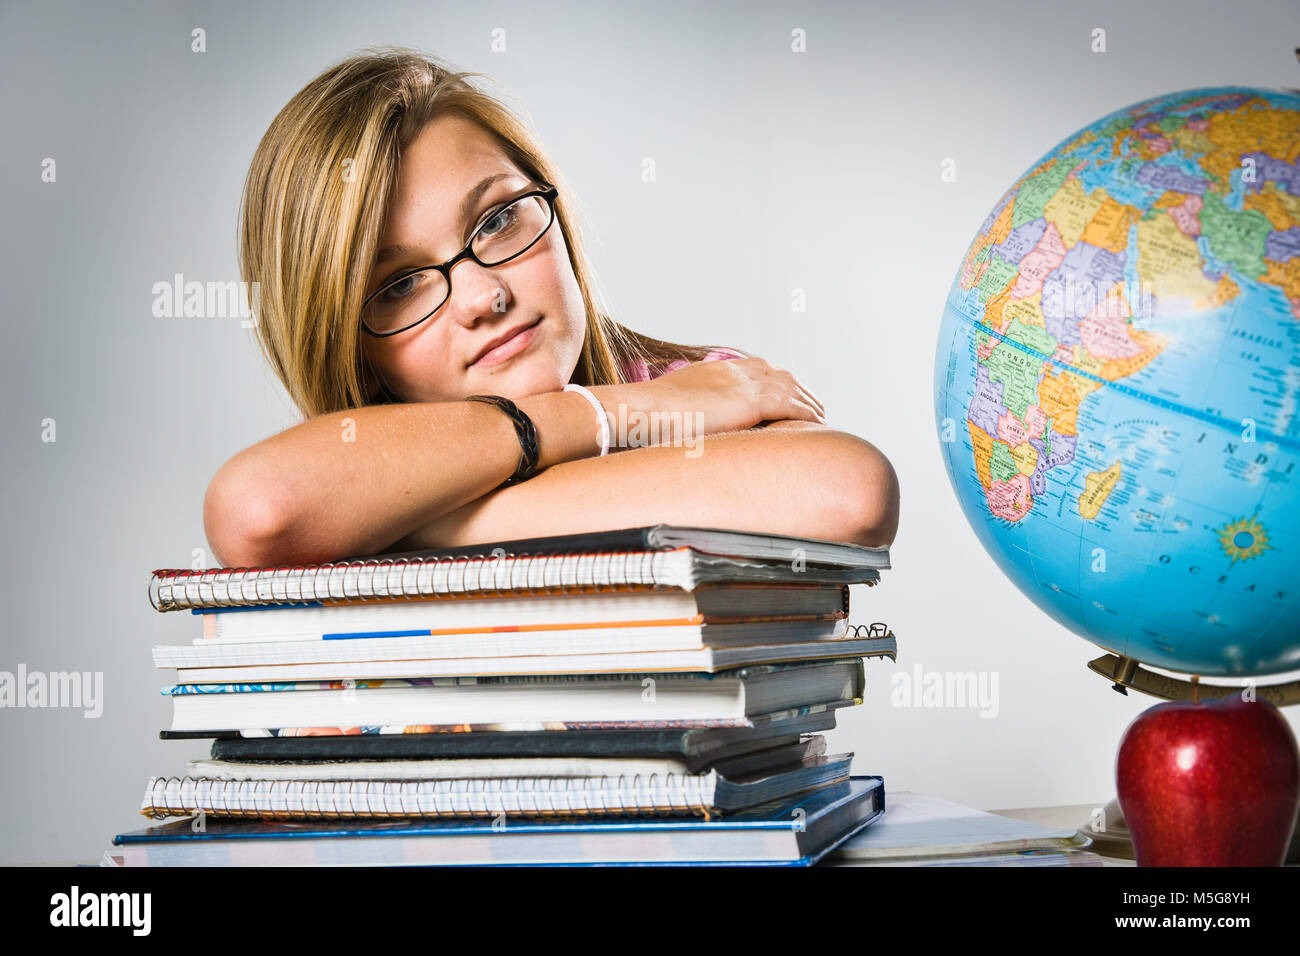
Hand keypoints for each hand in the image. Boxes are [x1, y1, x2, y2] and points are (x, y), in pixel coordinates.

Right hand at [594, 356, 826, 448]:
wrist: (641, 410)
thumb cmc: (646, 418)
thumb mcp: (670, 412)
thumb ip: (685, 416)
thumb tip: (680, 434)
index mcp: (713, 371)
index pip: (754, 369)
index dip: (773, 381)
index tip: (784, 393)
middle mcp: (731, 371)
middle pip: (778, 374)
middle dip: (797, 389)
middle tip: (812, 405)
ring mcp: (742, 384)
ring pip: (789, 387)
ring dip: (808, 400)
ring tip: (821, 415)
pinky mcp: (749, 401)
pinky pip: (789, 403)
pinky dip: (806, 411)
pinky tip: (817, 421)